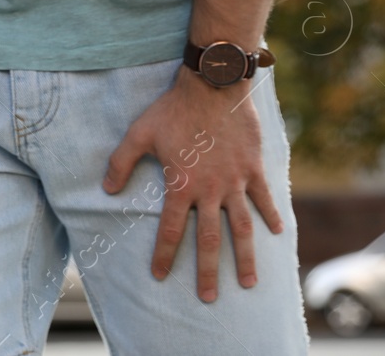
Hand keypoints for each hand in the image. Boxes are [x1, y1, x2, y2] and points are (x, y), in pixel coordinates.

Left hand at [102, 67, 283, 301]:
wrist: (213, 87)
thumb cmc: (173, 109)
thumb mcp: (139, 133)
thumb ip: (121, 162)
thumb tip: (107, 189)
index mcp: (181, 185)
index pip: (170, 229)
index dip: (163, 253)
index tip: (158, 275)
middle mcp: (210, 190)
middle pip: (209, 240)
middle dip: (207, 272)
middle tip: (208, 298)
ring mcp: (236, 181)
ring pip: (242, 228)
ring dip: (245, 257)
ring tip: (247, 283)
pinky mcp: (254, 168)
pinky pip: (264, 198)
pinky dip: (272, 216)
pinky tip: (277, 234)